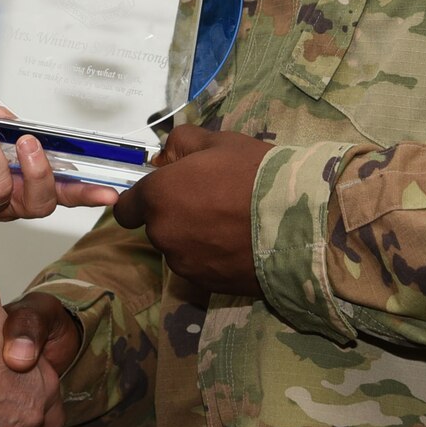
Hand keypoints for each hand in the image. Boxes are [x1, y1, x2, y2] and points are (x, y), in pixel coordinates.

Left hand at [113, 126, 272, 296]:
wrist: (298, 222)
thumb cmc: (255, 175)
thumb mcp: (218, 142)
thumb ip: (181, 143)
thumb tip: (165, 156)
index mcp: (158, 196)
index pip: (126, 208)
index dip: (142, 201)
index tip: (165, 194)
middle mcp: (162, 234)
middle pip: (157, 226)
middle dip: (175, 215)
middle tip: (212, 202)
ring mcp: (184, 263)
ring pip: (178, 248)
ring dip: (193, 238)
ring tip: (231, 224)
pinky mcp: (207, 284)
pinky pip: (199, 267)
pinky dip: (212, 258)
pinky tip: (239, 244)